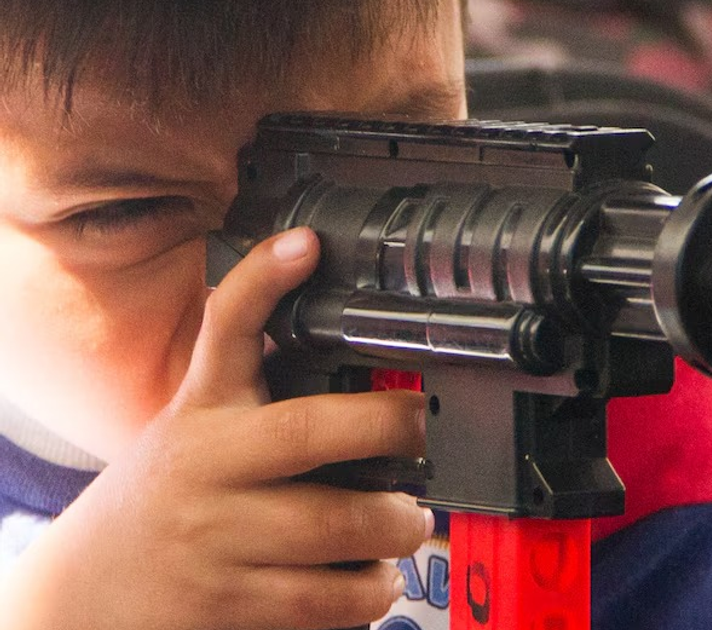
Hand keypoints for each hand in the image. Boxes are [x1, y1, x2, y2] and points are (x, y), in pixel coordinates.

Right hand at [2, 228, 430, 629]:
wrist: (93, 588)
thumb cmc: (167, 491)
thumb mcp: (196, 418)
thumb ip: (249, 362)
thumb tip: (307, 266)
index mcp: (203, 416)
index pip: (227, 331)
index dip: (266, 281)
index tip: (309, 246)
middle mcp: (208, 472)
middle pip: (312, 433)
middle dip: (390, 433)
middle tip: (419, 443)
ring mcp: (217, 542)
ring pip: (334, 528)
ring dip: (395, 528)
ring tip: (407, 523)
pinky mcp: (230, 606)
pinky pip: (322, 603)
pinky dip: (368, 592)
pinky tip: (375, 578)